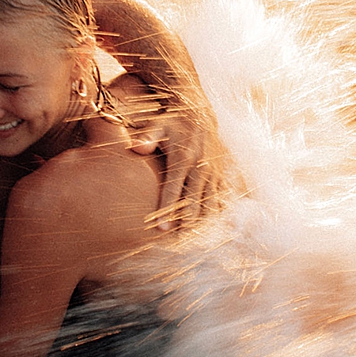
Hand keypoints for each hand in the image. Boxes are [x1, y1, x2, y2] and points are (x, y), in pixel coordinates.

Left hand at [131, 103, 222, 229]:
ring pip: (210, 205)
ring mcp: (213, 174)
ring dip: (202, 223)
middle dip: (187, 223)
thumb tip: (135, 147)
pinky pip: (220, 200)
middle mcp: (201, 168)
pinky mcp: (220, 176)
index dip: (168, 209)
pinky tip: (207, 230)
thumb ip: (147, 137)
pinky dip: (214, 215)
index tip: (162, 228)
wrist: (200, 114)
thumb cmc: (173, 123)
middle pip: (195, 202)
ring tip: (191, 241)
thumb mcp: (158, 125)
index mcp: (183, 158)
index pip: (174, 188)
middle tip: (177, 242)